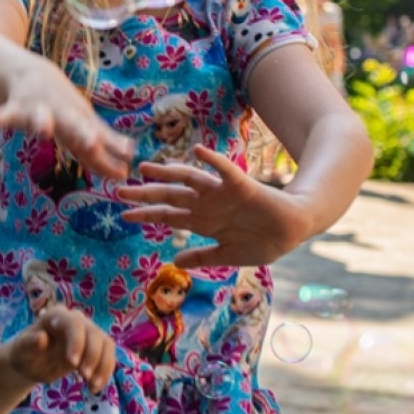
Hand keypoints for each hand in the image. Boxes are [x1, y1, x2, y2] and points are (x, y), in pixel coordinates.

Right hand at [0, 66, 135, 179]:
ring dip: (42, 122)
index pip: (96, 141)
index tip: (123, 172)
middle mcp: (62, 114)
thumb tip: (127, 168)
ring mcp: (39, 108)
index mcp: (80, 121)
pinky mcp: (16, 106)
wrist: (28, 72)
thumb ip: (104, 145)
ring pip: (40, 116)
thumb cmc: (62, 105)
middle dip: (83, 134)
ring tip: (43, 131)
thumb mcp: (83, 122)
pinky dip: (4, 117)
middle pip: (74, 125)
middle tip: (92, 144)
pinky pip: (8, 113)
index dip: (108, 156)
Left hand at [4, 305, 114, 393]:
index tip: (73, 364)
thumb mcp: (21, 350)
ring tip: (92, 386)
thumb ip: (28, 343)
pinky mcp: (95, 348)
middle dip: (92, 356)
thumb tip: (42, 338)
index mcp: (56, 315)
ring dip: (103, 366)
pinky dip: (105, 373)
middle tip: (84, 376)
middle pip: (94, 333)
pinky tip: (94, 388)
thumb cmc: (24, 353)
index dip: (77, 342)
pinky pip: (108, 357)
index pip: (74, 323)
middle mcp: (75, 320)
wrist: (32, 363)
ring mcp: (87, 333)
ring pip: (106, 344)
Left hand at [118, 145, 315, 267]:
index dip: (146, 215)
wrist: (295, 230)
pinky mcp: (242, 186)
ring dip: (168, 173)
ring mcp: (222, 194)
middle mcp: (207, 205)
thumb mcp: (228, 255)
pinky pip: (225, 170)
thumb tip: (174, 262)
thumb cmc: (263, 241)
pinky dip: (212, 160)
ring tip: (146, 168)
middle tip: (119, 189)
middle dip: (145, 194)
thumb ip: (202, 257)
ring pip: (189, 180)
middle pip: (170, 197)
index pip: (168, 216)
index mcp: (203, 222)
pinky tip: (197, 151)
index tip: (124, 215)